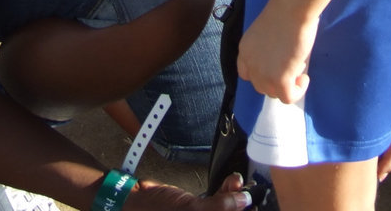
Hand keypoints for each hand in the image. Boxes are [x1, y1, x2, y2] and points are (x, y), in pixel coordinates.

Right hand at [128, 172, 253, 208]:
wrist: (134, 202)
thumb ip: (218, 208)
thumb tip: (244, 201)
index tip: (256, 206)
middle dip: (242, 207)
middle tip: (250, 195)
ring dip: (235, 197)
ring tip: (237, 183)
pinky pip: (217, 206)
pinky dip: (226, 195)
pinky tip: (231, 183)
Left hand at [236, 4, 318, 104]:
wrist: (292, 8)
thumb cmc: (284, 11)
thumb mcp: (266, 32)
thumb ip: (267, 49)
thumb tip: (281, 61)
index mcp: (245, 49)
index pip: (245, 73)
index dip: (260, 74)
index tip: (275, 68)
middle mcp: (250, 64)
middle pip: (260, 86)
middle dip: (275, 80)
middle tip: (291, 66)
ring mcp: (263, 74)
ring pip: (274, 93)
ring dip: (287, 85)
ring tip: (300, 69)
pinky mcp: (279, 80)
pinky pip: (288, 98)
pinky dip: (297, 92)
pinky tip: (304, 79)